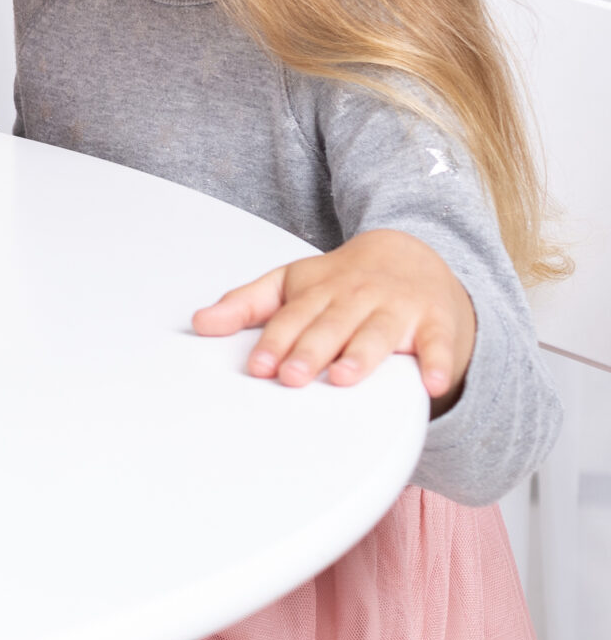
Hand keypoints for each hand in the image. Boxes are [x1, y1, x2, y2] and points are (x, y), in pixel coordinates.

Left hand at [192, 229, 477, 410]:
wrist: (413, 255)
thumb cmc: (344, 279)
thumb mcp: (291, 284)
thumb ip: (246, 304)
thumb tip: (199, 323)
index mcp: (319, 291)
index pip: (292, 318)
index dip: (274, 341)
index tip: (258, 365)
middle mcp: (356, 298)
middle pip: (331, 327)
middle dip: (310, 351)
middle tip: (291, 376)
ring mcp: (398, 310)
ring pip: (378, 334)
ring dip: (362, 356)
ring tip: (344, 377)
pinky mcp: (436, 324)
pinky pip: (439, 345)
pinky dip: (438, 364)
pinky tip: (432, 384)